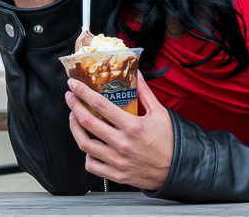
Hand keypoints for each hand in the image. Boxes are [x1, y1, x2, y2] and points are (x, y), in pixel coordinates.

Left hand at [65, 72, 172, 191]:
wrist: (178, 170)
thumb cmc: (169, 142)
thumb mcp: (160, 113)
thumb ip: (145, 93)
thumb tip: (136, 75)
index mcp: (132, 126)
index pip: (100, 105)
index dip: (83, 92)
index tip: (74, 85)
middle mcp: (122, 144)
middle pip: (87, 122)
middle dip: (74, 106)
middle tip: (70, 97)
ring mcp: (118, 161)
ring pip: (85, 144)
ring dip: (74, 128)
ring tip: (73, 117)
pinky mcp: (117, 174)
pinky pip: (92, 165)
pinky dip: (86, 154)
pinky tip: (87, 144)